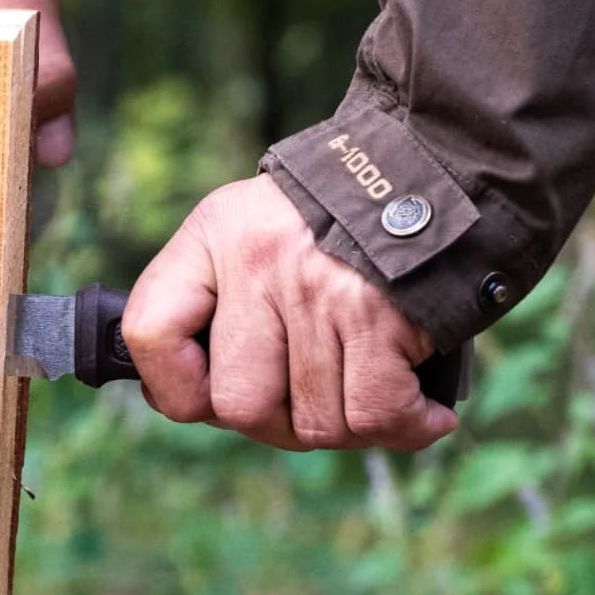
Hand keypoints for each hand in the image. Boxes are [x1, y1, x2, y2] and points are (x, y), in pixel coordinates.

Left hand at [120, 175, 458, 451]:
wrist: (443, 167)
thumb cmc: (338, 223)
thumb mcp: (251, 230)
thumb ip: (211, 304)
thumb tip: (186, 401)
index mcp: (216, 234)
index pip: (151, 334)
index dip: (175, 388)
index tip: (205, 397)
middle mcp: (260, 260)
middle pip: (239, 405)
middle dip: (275, 424)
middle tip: (305, 401)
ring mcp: (321, 290)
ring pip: (314, 422)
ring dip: (346, 427)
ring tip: (366, 394)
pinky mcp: (382, 316)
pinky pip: (374, 415)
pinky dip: (405, 428)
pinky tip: (423, 415)